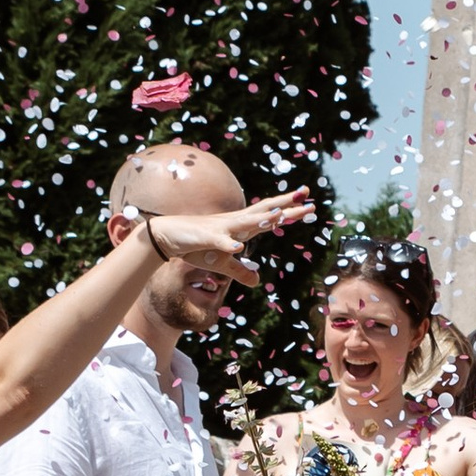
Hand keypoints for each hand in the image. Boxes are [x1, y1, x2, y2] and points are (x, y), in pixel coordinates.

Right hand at [123, 187, 316, 284]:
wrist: (167, 237)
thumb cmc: (195, 246)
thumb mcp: (221, 263)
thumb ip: (240, 271)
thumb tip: (257, 281)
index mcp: (240, 228)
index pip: (268, 216)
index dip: (288, 210)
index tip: (308, 203)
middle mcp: (234, 223)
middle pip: (263, 211)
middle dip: (285, 205)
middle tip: (306, 195)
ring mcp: (220, 229)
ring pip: (245, 223)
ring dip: (261, 219)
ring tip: (279, 216)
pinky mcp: (205, 238)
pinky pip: (219, 242)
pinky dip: (228, 243)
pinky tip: (238, 246)